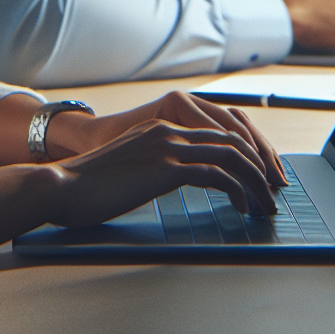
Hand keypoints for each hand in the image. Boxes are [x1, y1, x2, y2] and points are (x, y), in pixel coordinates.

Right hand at [46, 116, 277, 227]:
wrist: (61, 184)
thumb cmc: (88, 184)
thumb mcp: (129, 164)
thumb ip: (153, 163)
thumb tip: (172, 177)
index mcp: (160, 127)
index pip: (217, 130)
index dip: (245, 151)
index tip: (260, 175)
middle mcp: (168, 131)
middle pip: (232, 138)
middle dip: (259, 164)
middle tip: (273, 189)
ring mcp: (167, 147)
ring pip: (231, 155)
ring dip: (255, 180)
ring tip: (264, 203)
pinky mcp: (165, 168)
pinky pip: (216, 175)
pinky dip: (236, 190)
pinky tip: (240, 206)